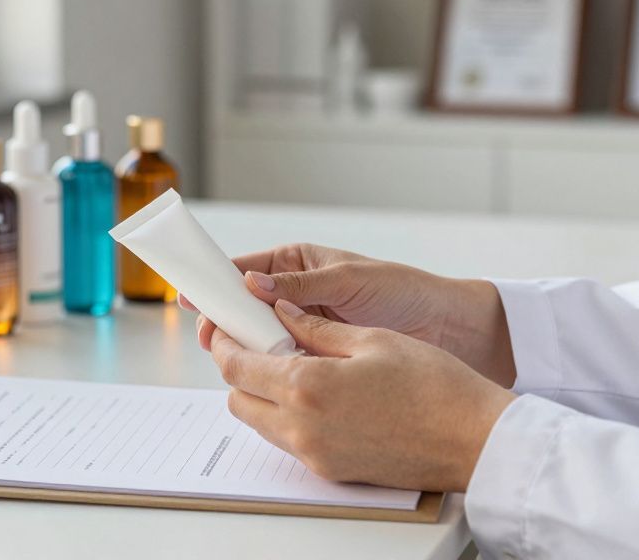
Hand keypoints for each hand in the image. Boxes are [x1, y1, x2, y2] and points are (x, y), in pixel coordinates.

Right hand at [181, 243, 514, 386]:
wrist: (446, 328)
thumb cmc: (402, 290)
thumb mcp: (349, 280)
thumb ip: (301, 285)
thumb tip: (253, 281)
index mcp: (296, 264)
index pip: (244, 271)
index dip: (215, 283)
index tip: (192, 295)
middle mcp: (293, 295)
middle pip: (243, 308)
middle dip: (225, 320)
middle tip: (212, 337)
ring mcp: (303, 327)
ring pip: (259, 337)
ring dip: (246, 346)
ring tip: (230, 357)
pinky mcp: (316, 356)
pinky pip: (283, 361)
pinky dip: (270, 367)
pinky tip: (260, 375)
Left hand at [210, 299, 514, 492]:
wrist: (474, 439)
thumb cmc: (434, 385)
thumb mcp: (371, 339)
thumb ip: (315, 328)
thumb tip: (280, 311)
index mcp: (305, 387)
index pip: (235, 365)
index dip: (224, 341)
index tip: (227, 325)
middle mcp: (301, 427)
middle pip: (238, 398)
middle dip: (241, 369)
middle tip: (262, 343)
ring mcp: (315, 454)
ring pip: (261, 423)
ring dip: (263, 394)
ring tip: (296, 366)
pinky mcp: (331, 470)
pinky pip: (290, 441)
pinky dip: (289, 416)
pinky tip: (320, 394)